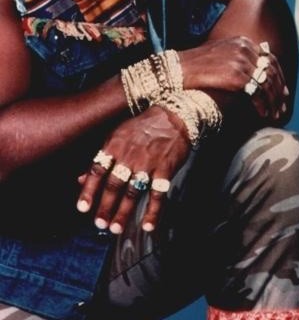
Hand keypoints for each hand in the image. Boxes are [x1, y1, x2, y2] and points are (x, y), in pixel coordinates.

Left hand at [76, 106, 189, 233]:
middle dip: (105, 206)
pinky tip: (148, 225)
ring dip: (123, 212)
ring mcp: (148, 163)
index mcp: (115, 145)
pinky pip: (158, 194)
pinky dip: (153, 211)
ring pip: (133, 192)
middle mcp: (129, 155)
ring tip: (116, 228)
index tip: (83, 208)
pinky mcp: (165, 168)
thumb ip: (101, 158)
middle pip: (114, 185)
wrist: (174, 115)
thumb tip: (80, 179)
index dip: (89, 190)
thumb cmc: (143, 126)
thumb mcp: (117, 135)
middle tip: (100, 224)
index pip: (97, 170)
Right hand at [180, 36, 288, 119]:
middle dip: (278, 91)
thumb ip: (239, 58)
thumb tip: (256, 72)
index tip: (282, 91)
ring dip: (273, 101)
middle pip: (271, 71)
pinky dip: (262, 105)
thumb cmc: (196, 67)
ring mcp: (242, 61)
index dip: (278, 76)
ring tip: (274, 114)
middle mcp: (245, 49)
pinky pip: (257, 93)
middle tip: (283, 105)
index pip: (270, 59)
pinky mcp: (237, 76)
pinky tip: (263, 114)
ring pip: (266, 84)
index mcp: (243, 42)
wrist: (178, 70)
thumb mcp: (221, 55)